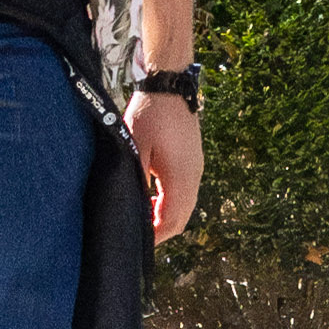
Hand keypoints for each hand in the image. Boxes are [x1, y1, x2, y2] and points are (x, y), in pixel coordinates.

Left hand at [129, 90, 202, 245]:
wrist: (170, 84)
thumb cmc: (150, 114)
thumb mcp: (135, 149)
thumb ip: (136, 181)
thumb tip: (132, 208)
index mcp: (181, 178)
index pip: (171, 221)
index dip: (155, 237)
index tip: (138, 244)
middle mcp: (194, 176)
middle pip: (181, 218)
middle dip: (160, 230)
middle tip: (139, 234)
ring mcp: (196, 168)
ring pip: (185, 205)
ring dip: (165, 215)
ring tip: (143, 215)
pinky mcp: (193, 160)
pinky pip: (186, 191)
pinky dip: (171, 201)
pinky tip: (153, 195)